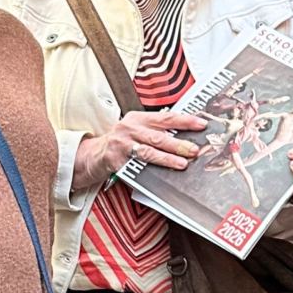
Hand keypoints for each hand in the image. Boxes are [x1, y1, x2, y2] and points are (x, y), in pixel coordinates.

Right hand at [73, 111, 206, 188]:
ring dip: (167, 158)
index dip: (184, 120)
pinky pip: (135, 166)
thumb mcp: (136, 131)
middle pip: (158, 135)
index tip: (201, 124)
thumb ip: (155, 131)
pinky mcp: (115, 159)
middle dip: (178, 143)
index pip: (165, 117)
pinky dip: (150, 170)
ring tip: (182, 163)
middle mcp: (129, 127)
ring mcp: (122, 143)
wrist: (91, 155)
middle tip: (194, 149)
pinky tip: (161, 175)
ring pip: (148, 151)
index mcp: (138, 118)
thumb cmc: (119, 144)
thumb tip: (185, 136)